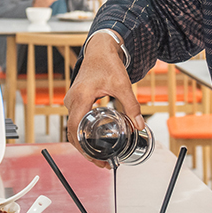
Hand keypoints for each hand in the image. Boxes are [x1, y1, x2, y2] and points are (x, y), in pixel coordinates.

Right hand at [64, 33, 143, 168]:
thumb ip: (131, 106)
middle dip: (85, 151)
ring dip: (83, 144)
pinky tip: (94, 142)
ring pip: (73, 129)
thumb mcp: (122, 85)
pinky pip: (75, 122)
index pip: (75, 129)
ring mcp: (72, 101)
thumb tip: (140, 125)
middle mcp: (72, 101)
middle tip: (102, 163)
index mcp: (80, 98)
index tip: (95, 159)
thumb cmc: (108, 64)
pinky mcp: (75, 101)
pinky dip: (83, 134)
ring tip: (99, 157)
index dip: (83, 148)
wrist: (100, 50)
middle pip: (72, 133)